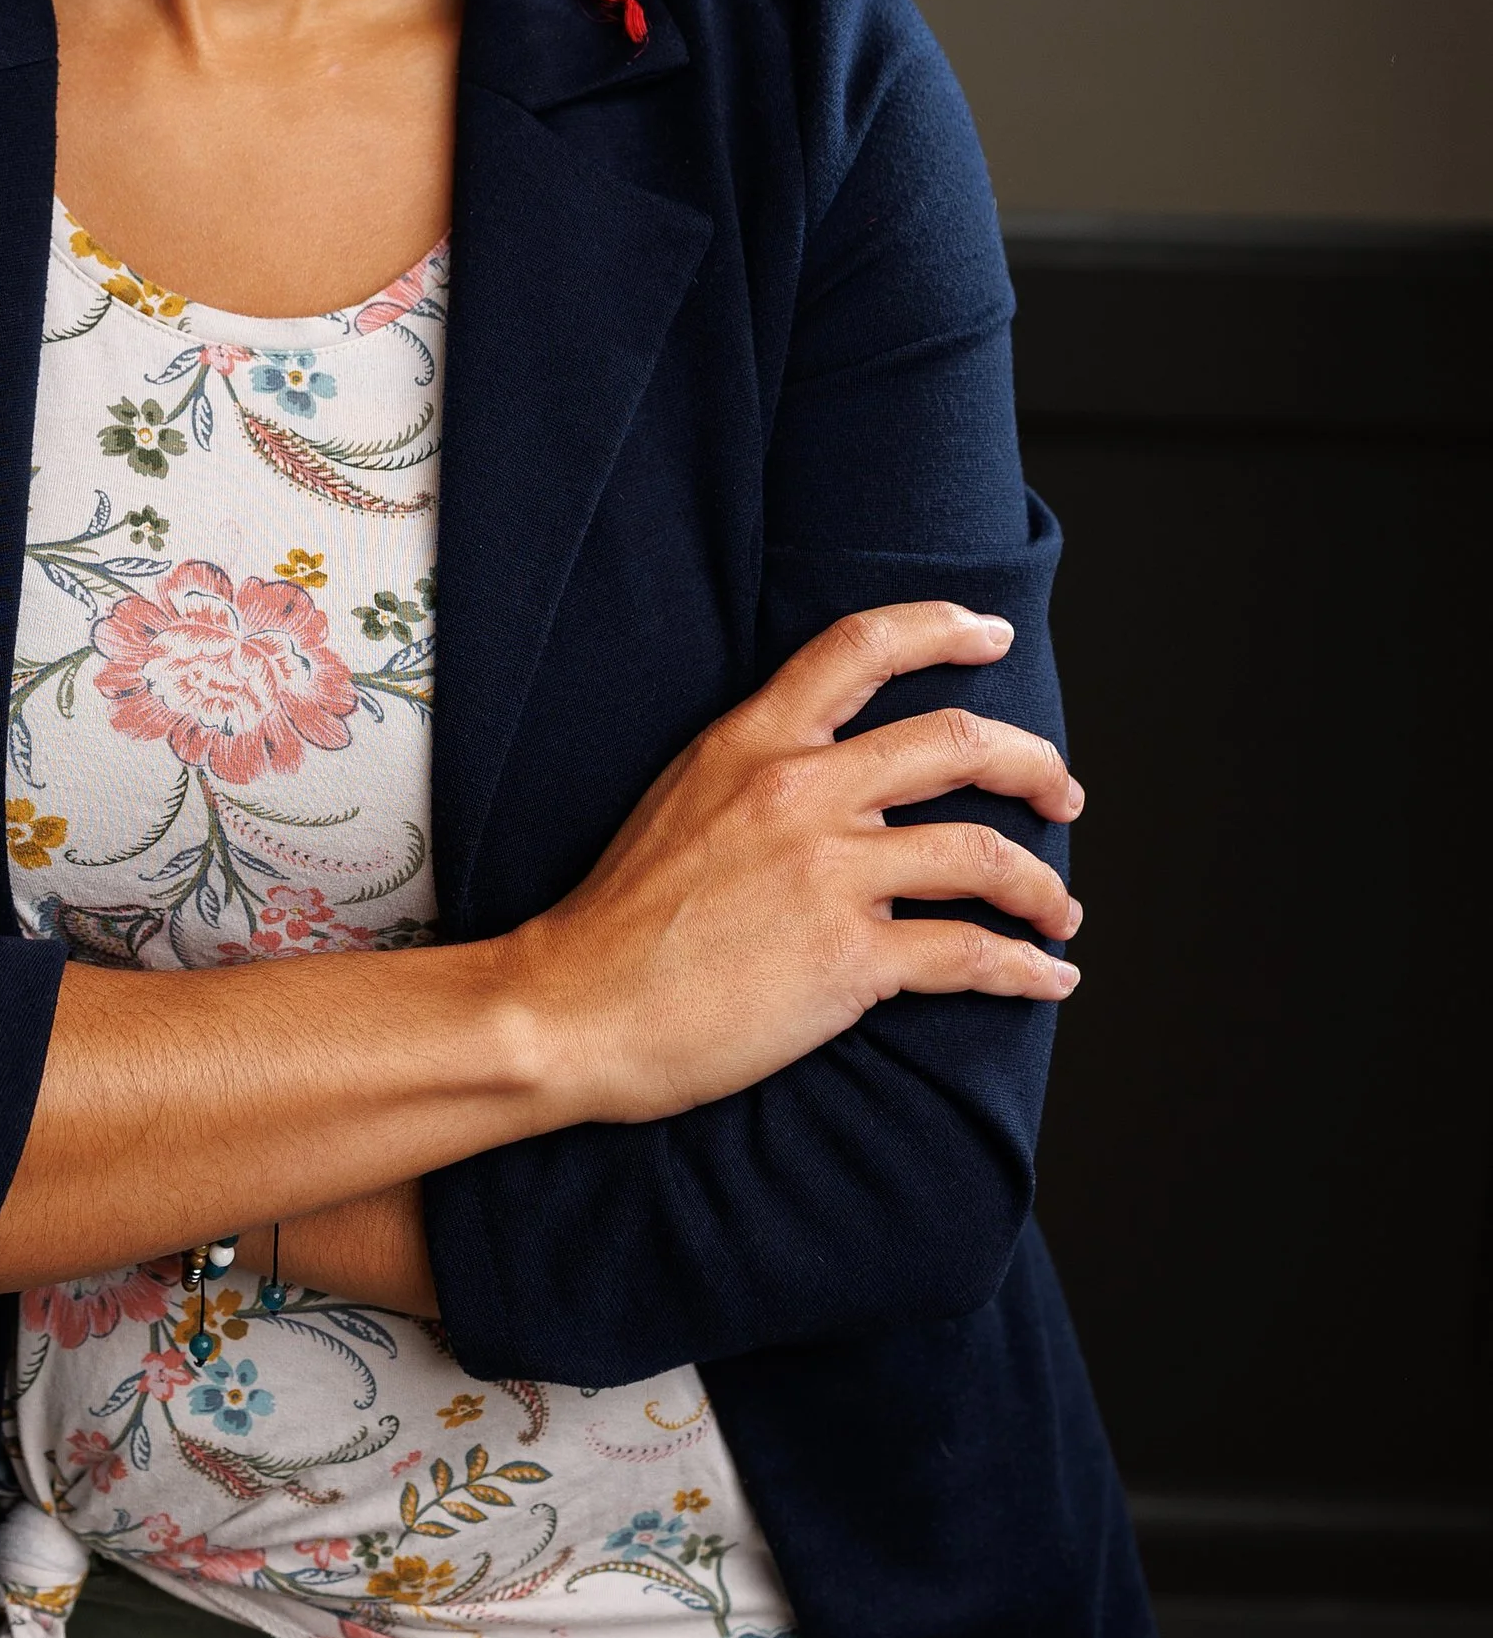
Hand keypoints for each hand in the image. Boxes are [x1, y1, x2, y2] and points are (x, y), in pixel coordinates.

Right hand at [508, 600, 1082, 1123]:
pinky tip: (1047, 978)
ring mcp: (829, 874)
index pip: (859, 646)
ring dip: (1041, 884)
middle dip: (1034, 764)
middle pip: (958, 742)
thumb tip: (839, 775)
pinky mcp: (850, 960)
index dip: (941, 629)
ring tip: (1057, 909)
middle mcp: (800, 791)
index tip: (993, 636)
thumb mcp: (682, 796)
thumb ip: (758, 768)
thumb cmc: (622, 917)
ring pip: (983, 853)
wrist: (576, 1007)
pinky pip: (970, 952)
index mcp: (753, 742)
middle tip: (1060, 792)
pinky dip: (1025, 967)